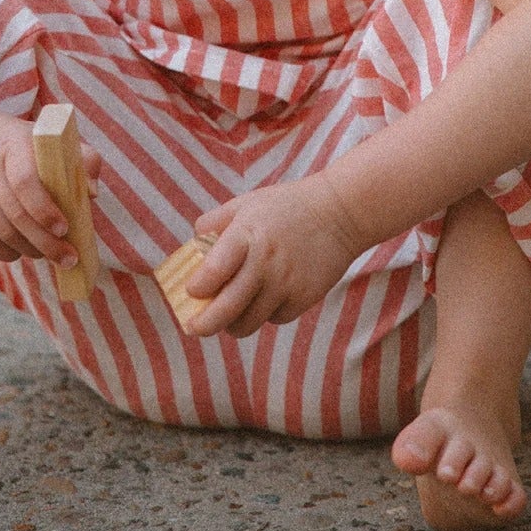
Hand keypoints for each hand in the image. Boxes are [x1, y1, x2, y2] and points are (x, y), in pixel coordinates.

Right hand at [0, 109, 101, 266]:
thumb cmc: (18, 142)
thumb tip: (92, 193)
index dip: (45, 210)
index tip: (65, 229)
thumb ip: (82, 157)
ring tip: (49, 253)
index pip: (25, 182)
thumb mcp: (49, 138)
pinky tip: (22, 251)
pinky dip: (7, 253)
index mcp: (12, 146)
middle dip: (45, 242)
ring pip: (1, 233)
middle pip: (15, 215)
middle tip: (68, 257)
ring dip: (30, 249)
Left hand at [182, 175, 366, 338]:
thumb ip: (215, 222)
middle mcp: (265, 261)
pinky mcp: (304, 298)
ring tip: (229, 316)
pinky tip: (267, 297)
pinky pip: (274, 318)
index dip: (196, 288)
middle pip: (226, 309)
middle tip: (194, 327)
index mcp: (247, 234)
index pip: (213, 271)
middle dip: (204, 325)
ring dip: (233, 324)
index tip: (190, 291)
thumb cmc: (286, 207)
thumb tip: (191, 247)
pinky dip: (265, 314)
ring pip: (248, 323)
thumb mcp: (247, 203)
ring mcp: (286, 283)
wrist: (340, 212)